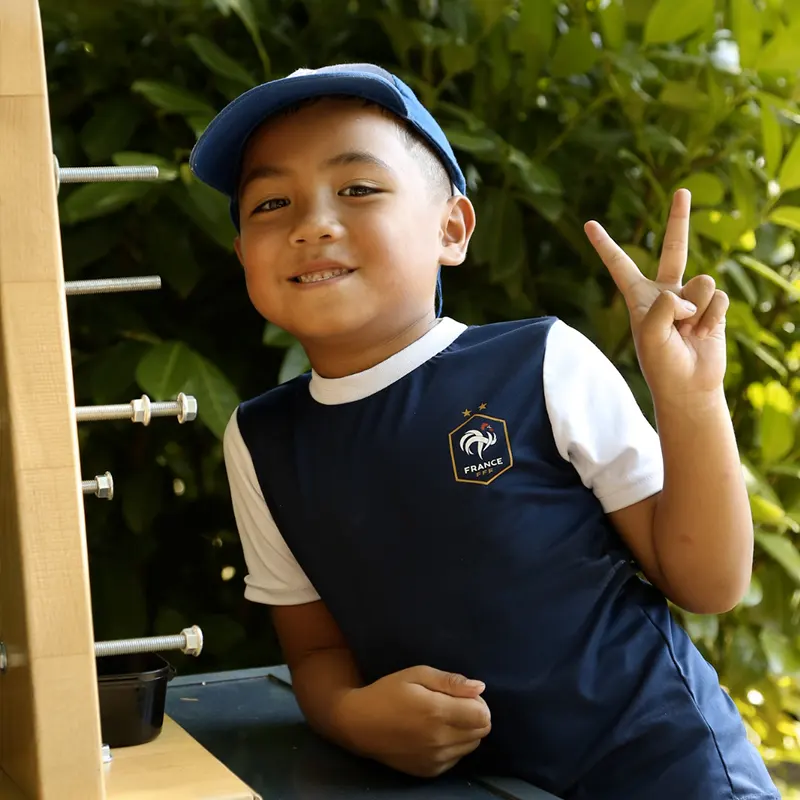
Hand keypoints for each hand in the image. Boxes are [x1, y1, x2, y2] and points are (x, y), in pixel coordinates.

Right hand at [335, 666, 490, 777]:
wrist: (359, 724)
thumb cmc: (388, 692)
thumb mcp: (416, 674)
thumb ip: (450, 681)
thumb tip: (480, 687)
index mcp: (438, 712)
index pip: (483, 715)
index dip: (477, 701)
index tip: (461, 695)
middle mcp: (440, 740)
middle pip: (481, 732)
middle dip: (474, 716)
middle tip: (452, 705)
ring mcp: (435, 759)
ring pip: (472, 746)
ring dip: (465, 731)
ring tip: (442, 719)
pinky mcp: (429, 771)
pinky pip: (456, 758)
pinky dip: (453, 745)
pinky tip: (434, 734)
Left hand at [584, 189, 728, 405]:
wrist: (688, 386)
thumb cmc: (661, 364)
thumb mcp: (649, 334)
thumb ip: (663, 305)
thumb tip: (687, 292)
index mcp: (639, 297)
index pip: (620, 265)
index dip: (605, 245)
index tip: (589, 224)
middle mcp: (665, 291)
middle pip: (674, 248)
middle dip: (679, 219)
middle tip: (682, 191)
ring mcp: (691, 297)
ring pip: (701, 282)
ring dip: (695, 309)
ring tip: (687, 332)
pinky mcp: (713, 306)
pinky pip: (717, 298)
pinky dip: (710, 317)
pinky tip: (702, 334)